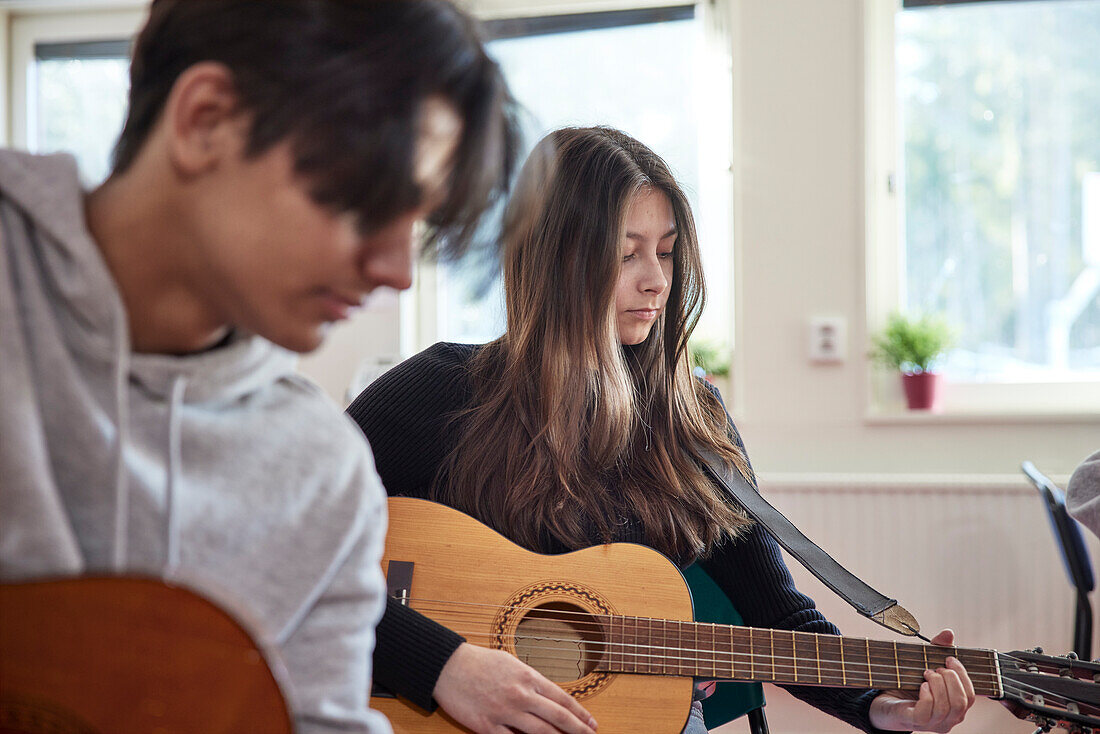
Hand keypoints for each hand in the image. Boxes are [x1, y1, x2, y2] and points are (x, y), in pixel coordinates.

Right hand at [433, 643, 597, 733]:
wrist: (448, 666)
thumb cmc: (480, 662)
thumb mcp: (511, 663)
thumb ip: (531, 681)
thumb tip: (548, 697)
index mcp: (528, 677)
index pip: (562, 699)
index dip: (580, 714)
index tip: (592, 723)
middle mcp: (520, 695)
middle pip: (557, 718)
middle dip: (578, 730)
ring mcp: (504, 711)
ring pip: (539, 733)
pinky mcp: (487, 726)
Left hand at [868, 629, 975, 731]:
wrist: (886, 703)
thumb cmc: (910, 686)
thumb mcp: (926, 665)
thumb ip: (938, 649)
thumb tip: (948, 633)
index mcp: (955, 708)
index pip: (971, 695)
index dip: (962, 675)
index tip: (949, 659)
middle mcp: (948, 719)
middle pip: (961, 701)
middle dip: (950, 679)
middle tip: (935, 668)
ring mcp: (933, 723)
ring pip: (946, 706)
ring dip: (937, 684)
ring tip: (926, 673)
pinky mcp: (916, 721)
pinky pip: (927, 711)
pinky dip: (926, 694)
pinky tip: (921, 685)